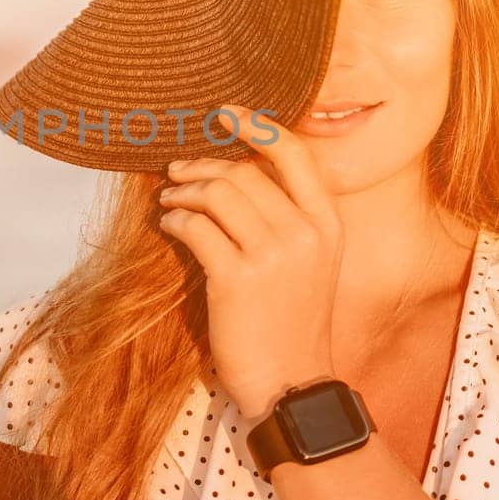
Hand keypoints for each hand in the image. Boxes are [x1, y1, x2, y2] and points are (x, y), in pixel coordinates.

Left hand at [157, 104, 345, 425]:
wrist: (294, 385)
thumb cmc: (294, 324)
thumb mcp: (313, 265)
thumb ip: (289, 220)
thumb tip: (236, 174)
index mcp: (328, 224)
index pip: (294, 154)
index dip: (256, 126)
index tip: (223, 114)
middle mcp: (305, 233)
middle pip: (243, 172)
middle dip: (202, 167)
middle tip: (177, 174)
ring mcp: (273, 256)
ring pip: (216, 194)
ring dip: (184, 192)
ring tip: (170, 202)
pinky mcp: (236, 279)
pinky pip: (196, 227)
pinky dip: (176, 220)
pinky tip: (170, 226)